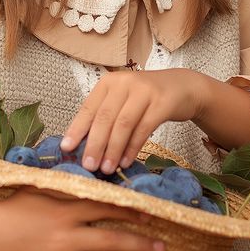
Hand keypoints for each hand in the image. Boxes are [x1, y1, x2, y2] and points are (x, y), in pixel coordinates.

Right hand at [0, 189, 165, 250]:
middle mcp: (65, 236)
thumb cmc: (13, 208)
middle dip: (139, 244)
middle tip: (162, 249)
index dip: (131, 211)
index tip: (152, 214)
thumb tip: (91, 177)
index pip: (105, 208)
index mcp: (66, 210)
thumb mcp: (40, 190)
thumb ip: (66, 187)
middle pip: (110, 240)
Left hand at [60, 68, 203, 174]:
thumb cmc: (146, 98)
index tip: (66, 148)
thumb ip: (106, 117)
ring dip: (113, 149)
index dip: (77, 129)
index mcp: (109, 82)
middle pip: (105, 117)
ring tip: (106, 168)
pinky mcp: (162, 102)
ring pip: (123, 124)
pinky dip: (133, 148)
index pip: (89, 107)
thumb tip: (85, 147)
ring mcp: (145, 91)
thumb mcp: (123, 100)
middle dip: (95, 144)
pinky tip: (126, 162)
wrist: (182, 87)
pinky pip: (144, 129)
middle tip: (88, 166)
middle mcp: (125, 83)